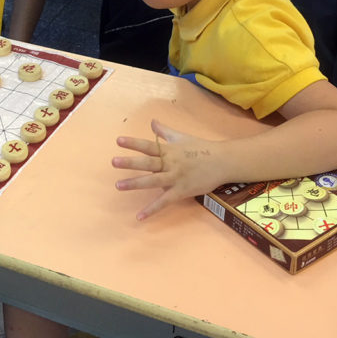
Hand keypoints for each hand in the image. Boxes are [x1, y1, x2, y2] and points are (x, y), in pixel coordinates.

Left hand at [112, 119, 227, 220]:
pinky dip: (152, 209)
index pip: (148, 145)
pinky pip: (164, 202)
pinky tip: (139, 216)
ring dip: (135, 183)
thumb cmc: (201, 148)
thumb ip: (164, 131)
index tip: (118, 141)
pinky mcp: (181, 191)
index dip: (133, 143)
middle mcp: (170, 163)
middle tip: (114, 162)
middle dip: (131, 162)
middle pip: (148, 163)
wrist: (222, 162)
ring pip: (153, 181)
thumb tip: (152, 121)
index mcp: (169, 150)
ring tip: (118, 185)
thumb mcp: (181, 137)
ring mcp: (175, 178)